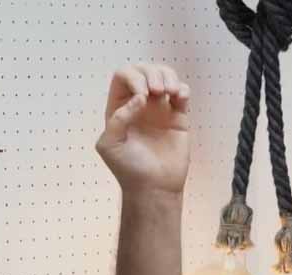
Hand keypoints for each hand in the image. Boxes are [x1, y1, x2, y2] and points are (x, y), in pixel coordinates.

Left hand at [95, 63, 190, 194]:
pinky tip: (179, 98)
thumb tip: (140, 98)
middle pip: (144, 70)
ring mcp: (159, 109)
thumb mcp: (109, 145)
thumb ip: (117, 118)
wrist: (154, 187)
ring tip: (169, 92)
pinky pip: (182, 92)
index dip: (133, 78)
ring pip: (164, 76)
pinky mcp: (178, 116)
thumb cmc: (128, 169)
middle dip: (151, 73)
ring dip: (168, 76)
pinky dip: (182, 89)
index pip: (123, 77)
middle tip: (157, 91)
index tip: (142, 96)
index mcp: (119, 109)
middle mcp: (138, 105)